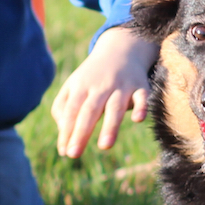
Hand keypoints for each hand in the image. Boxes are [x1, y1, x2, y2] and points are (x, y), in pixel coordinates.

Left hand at [50, 26, 158, 158]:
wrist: (121, 50)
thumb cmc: (92, 77)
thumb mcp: (72, 86)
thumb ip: (62, 108)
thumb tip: (63, 134)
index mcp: (81, 87)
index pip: (71, 111)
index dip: (67, 131)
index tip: (64, 151)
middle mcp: (100, 86)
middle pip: (90, 110)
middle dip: (81, 132)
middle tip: (73, 154)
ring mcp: (121, 87)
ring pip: (115, 107)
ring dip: (110, 126)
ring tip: (104, 146)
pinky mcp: (141, 88)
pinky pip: (142, 98)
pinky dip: (141, 107)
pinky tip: (138, 119)